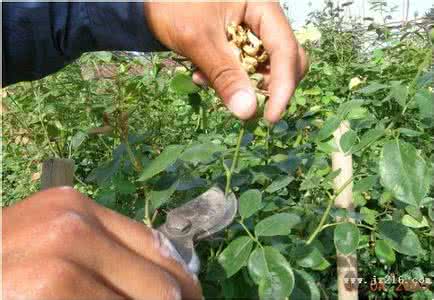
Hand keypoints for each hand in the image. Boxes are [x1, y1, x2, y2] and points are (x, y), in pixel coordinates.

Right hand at [2, 187, 201, 299]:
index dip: (183, 284)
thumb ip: (105, 257)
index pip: (158, 248)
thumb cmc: (2, 270)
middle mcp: (69, 225)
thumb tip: (176, 284)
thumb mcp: (53, 250)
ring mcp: (58, 260)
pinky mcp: (49, 289)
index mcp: (74, 209)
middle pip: (162, 284)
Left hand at [144, 2, 307, 122]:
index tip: (270, 116)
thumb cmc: (173, 5)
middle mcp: (264, 18)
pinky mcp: (240, 42)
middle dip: (266, 86)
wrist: (149, 1)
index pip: (285, 50)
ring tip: (204, 80)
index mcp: (262, 6)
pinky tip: (201, 74)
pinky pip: (245, 68)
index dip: (283, 86)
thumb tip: (248, 112)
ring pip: (264, 68)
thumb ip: (224, 75)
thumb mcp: (199, 40)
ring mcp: (253, 31)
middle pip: (285, 60)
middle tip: (243, 104)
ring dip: (240, 84)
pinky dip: (227, 78)